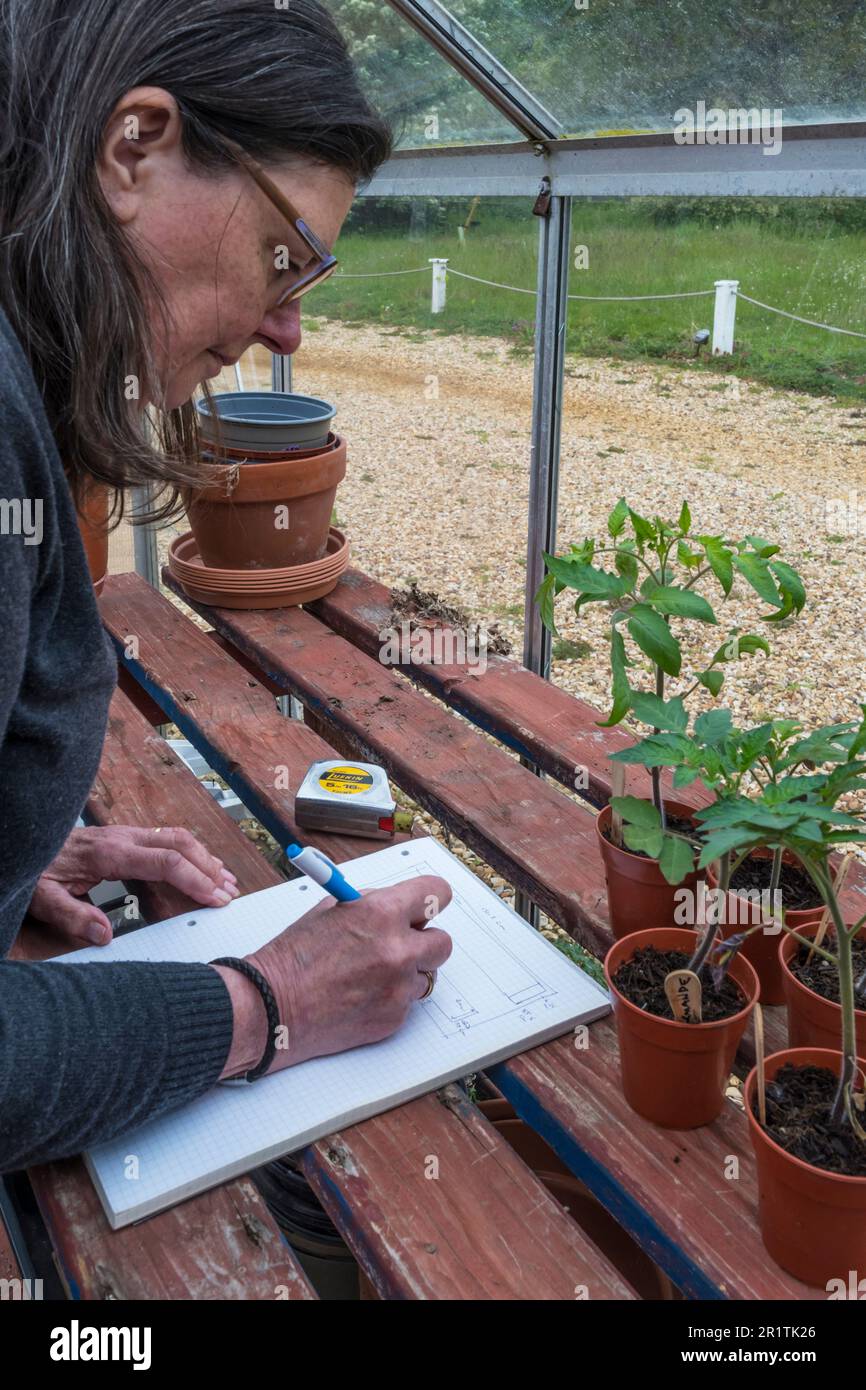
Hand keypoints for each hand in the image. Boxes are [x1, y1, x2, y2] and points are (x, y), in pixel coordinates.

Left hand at [28, 825, 239, 948]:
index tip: (215, 898)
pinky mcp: (124, 838)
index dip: (195, 879)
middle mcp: (123, 838)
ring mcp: (125, 835)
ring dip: (204, 858)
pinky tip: (200, 867)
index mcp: (109, 853)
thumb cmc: (36, 870)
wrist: (25, 837)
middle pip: (180, 843)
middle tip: (230, 893)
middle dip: (209, 868)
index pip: (165, 861)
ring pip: (176, 837)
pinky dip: (190, 853)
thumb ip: (72, 916)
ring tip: (226, 881)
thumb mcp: (43, 898)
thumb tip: (105, 935)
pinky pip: (166, 839)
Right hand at [213, 874, 452, 1078]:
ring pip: (425, 975)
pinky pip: (406, 1001)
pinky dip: (390, 997)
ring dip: (406, 972)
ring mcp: (398, 988)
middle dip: (424, 940)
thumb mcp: (331, 910)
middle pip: (442, 941)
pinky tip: (359, 995)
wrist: (272, 1006)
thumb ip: (372, 904)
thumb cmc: (294, 957)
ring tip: (369, 973)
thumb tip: (398, 904)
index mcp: (381, 914)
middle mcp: (397, 951)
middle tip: (401, 943)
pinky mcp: (394, 1018)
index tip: (426, 905)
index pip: (436, 893)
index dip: (430, 899)